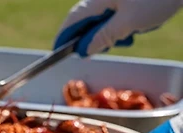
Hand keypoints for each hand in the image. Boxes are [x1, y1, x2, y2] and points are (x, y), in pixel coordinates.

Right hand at [54, 0, 181, 55]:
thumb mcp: (128, 23)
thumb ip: (102, 37)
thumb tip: (83, 50)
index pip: (72, 21)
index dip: (63, 39)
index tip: (57, 55)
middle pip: (88, 21)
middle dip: (94, 38)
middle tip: (106, 48)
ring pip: (104, 19)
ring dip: (112, 32)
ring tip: (130, 35)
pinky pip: (119, 13)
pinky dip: (124, 24)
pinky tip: (138, 26)